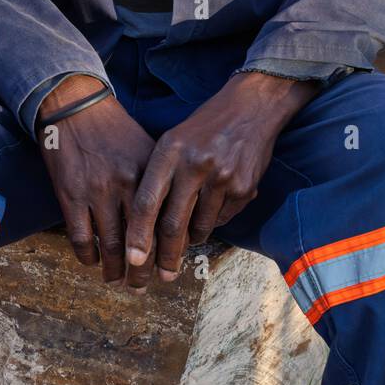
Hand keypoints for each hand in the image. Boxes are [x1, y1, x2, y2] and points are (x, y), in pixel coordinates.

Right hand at [37, 75, 156, 283]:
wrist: (75, 106)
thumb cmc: (115, 129)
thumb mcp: (147, 148)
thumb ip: (159, 182)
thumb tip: (174, 219)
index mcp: (151, 172)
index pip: (166, 222)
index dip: (169, 250)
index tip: (171, 267)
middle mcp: (128, 183)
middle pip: (141, 241)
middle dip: (143, 270)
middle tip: (144, 285)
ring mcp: (98, 191)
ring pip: (112, 246)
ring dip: (116, 270)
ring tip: (118, 280)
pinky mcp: (71, 195)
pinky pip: (82, 239)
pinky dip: (89, 257)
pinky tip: (93, 262)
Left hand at [125, 71, 316, 287]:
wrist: (252, 107)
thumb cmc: (205, 127)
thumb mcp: (174, 141)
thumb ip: (160, 177)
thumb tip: (146, 226)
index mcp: (171, 151)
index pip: (147, 201)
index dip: (137, 235)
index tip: (132, 260)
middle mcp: (195, 165)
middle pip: (173, 225)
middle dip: (164, 257)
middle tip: (161, 277)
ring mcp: (222, 178)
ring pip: (199, 228)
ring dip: (191, 239)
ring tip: (188, 236)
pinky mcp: (244, 188)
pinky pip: (222, 219)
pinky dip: (213, 221)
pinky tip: (214, 205)